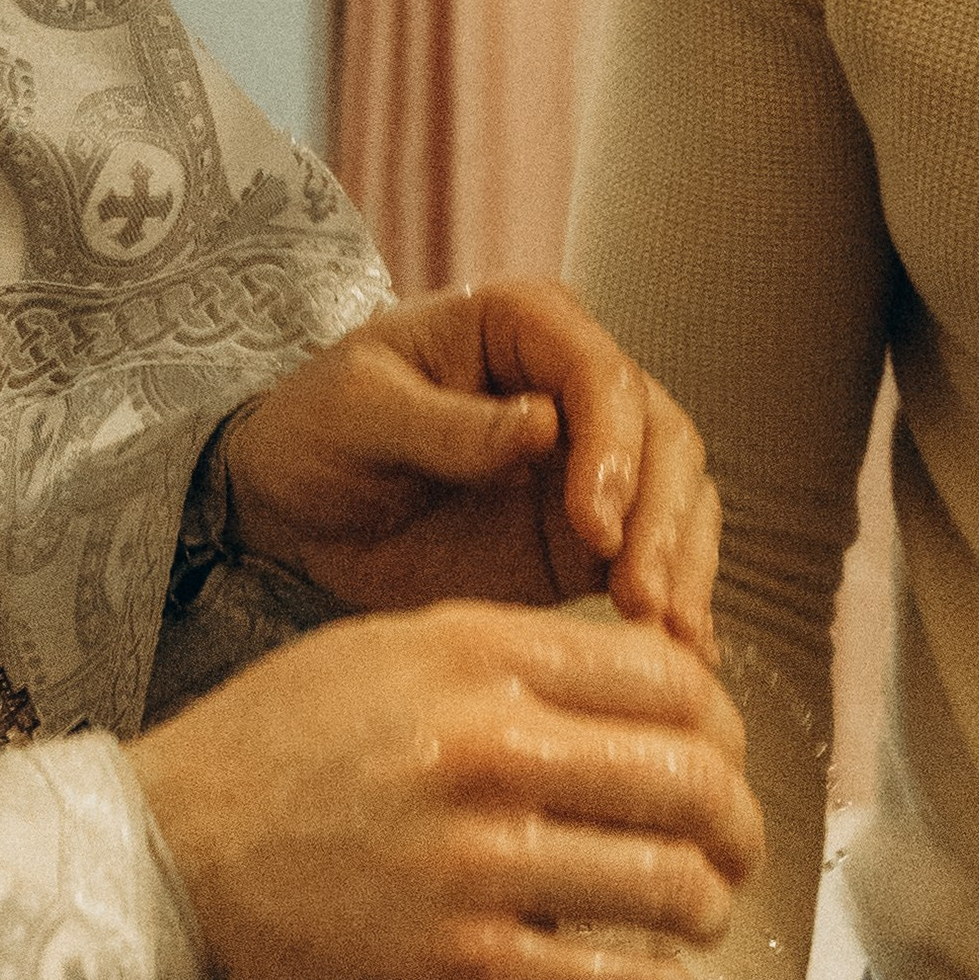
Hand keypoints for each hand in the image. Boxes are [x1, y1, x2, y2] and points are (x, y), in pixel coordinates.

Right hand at [130, 602, 762, 979]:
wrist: (160, 868)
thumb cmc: (271, 762)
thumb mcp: (385, 656)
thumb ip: (515, 665)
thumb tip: (643, 695)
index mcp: (479, 660)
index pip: (675, 682)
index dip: (723, 729)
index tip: (718, 760)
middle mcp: (490, 753)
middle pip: (697, 783)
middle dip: (738, 826)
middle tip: (730, 850)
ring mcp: (482, 868)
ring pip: (674, 888)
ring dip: (703, 909)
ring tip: (691, 915)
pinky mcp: (467, 971)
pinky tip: (650, 979)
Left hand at [222, 283, 721, 649]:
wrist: (294, 514)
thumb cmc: (315, 434)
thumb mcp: (359, 411)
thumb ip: (447, 423)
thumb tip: (542, 427)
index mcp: (520, 327)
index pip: (602, 374)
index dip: (614, 449)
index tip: (596, 526)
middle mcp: (572, 389)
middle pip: (663, 437)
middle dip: (663, 519)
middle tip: (641, 599)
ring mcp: (590, 467)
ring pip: (679, 498)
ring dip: (682, 566)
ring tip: (667, 636)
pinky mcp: (589, 542)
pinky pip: (658, 560)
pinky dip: (678, 602)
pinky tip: (683, 652)